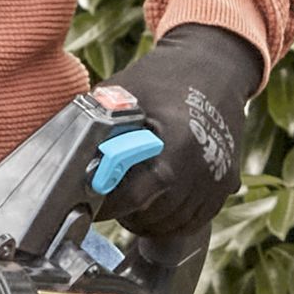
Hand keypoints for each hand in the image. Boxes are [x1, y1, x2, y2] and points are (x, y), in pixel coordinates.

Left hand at [91, 26, 264, 244]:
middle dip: (126, 214)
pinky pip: (193, 221)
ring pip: (173, 226)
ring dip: (148, 220)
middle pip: (154, 217)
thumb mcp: (124, 92)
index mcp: (178, 147)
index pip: (134, 197)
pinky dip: (171, 219)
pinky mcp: (227, 186)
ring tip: (131, 200)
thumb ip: (98, 126)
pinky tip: (155, 200)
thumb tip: (67, 160)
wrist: (215, 67)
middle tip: (107, 200)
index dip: (106, 206)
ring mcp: (218, 181)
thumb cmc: (164, 77)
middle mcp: (203, 170)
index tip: (86, 205)